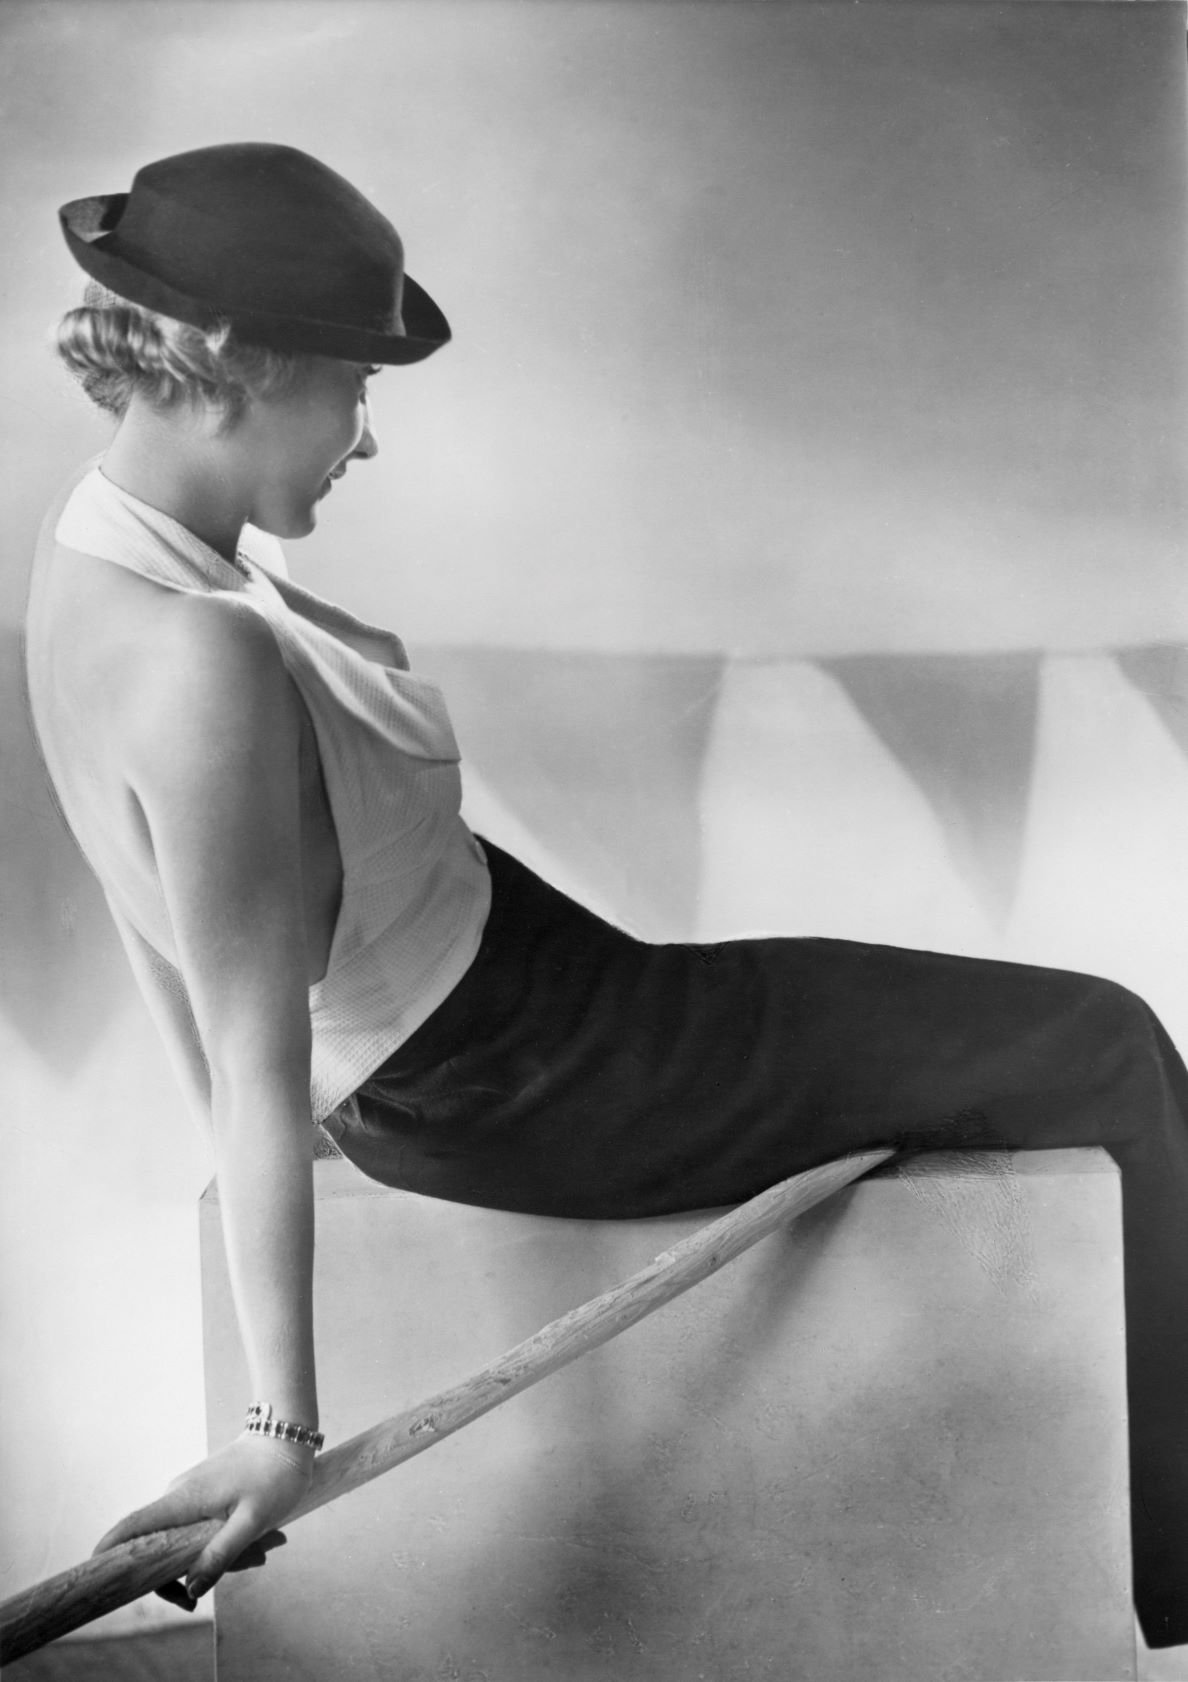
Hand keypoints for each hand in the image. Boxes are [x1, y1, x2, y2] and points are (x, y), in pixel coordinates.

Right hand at [91, 1431, 313, 1607]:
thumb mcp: (252, 1521)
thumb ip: (221, 1555)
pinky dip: (221, 1542)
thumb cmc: (273, 1475)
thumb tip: (192, 1587)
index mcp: (182, 1501)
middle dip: (191, 1572)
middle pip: (161, 1548)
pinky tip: (255, 1542)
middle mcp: (178, 1497)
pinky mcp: (203, 1495)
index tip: (97, 1577)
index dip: (109, 1552)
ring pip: (186, 1541)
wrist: (287, 1435)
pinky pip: (201, 1529)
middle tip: (236, 1573)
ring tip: (259, 1553)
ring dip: (216, 1557)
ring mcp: (190, 1495)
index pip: (132, 1527)